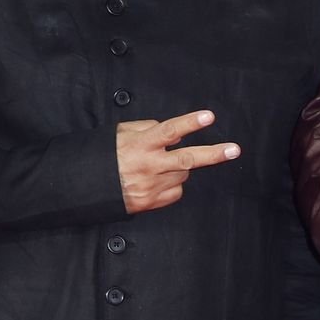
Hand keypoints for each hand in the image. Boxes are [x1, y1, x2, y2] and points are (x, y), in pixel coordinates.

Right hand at [116, 110, 238, 213]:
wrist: (86, 187)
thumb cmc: (105, 156)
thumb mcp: (120, 133)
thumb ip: (147, 128)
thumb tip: (171, 132)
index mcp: (141, 144)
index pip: (169, 131)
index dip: (190, 123)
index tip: (208, 117)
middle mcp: (148, 165)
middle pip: (187, 159)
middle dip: (213, 154)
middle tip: (234, 150)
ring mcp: (150, 186)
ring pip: (183, 174)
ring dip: (179, 168)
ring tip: (159, 166)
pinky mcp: (151, 203)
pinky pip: (176, 191)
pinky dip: (172, 185)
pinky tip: (156, 181)